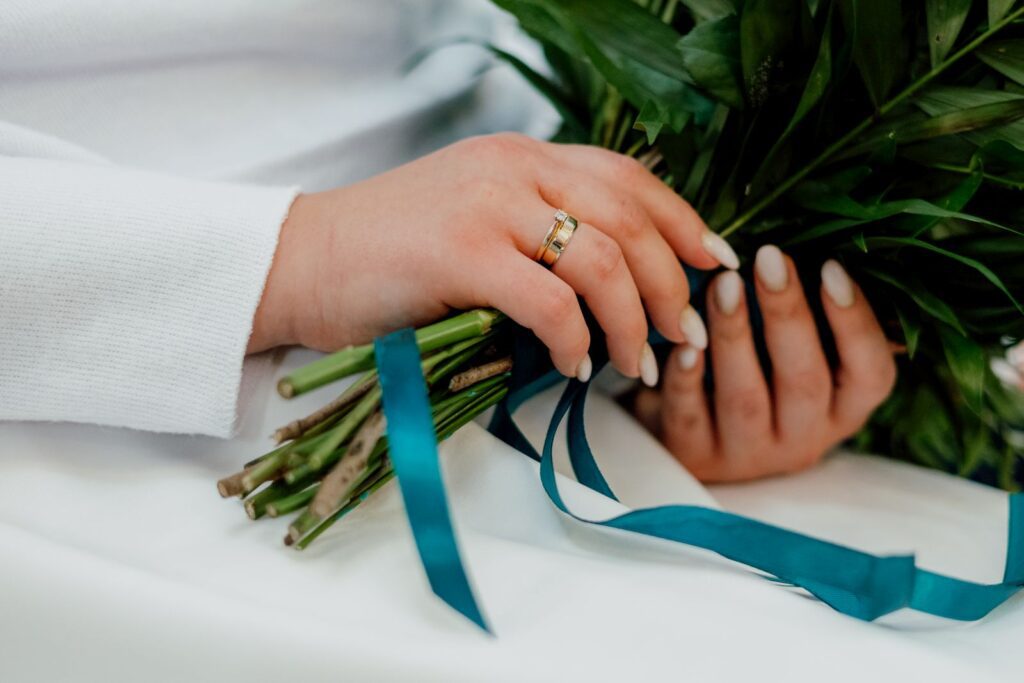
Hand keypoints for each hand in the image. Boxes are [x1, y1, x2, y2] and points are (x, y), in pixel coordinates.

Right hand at [248, 133, 738, 382]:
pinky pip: (550, 301)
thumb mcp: (474, 221)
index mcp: (521, 156)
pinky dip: (575, 340)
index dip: (680, 220)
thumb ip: (537, 233)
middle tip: (684, 334)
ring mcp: (487, 205)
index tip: (712, 263)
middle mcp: (512, 167)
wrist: (302, 263)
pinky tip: (575, 367)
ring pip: (601, 258)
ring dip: (633, 320)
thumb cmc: (388, 256)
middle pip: (628, 219)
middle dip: (670, 283)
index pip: (626, 176)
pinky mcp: (460, 252)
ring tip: (637, 364)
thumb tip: (611, 288)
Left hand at [636, 245, 896, 481]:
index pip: (871, 373)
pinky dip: (687, 379)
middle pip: (804, 382)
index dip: (856, 322)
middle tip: (769, 259)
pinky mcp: (697, 457)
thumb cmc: (759, 373)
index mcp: (843, 408)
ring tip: (723, 284)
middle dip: (787, 315)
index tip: (832, 266)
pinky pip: (691, 417)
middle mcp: (804, 438)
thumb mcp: (797, 353)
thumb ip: (816, 316)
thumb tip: (834, 243)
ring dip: (735, 336)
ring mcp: (748, 454)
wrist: (693, 434)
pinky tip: (682, 344)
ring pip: (745, 398)